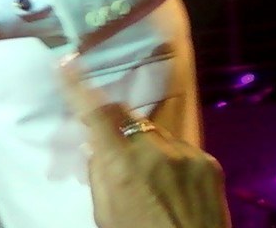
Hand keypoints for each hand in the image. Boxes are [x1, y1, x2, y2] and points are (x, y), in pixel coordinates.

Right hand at [60, 57, 230, 227]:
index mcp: (122, 166)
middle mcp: (154, 151)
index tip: (66, 62)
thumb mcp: (106, 214)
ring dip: (146, 148)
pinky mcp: (209, 162)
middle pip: (126, 118)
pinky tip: (173, 187)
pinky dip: (172, 161)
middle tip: (113, 147)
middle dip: (115, 125)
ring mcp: (186, 154)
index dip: (78, 86)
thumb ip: (101, 175)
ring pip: (155, 134)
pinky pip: (181, 150)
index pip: (96, 114)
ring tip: (149, 180)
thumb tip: (96, 147)